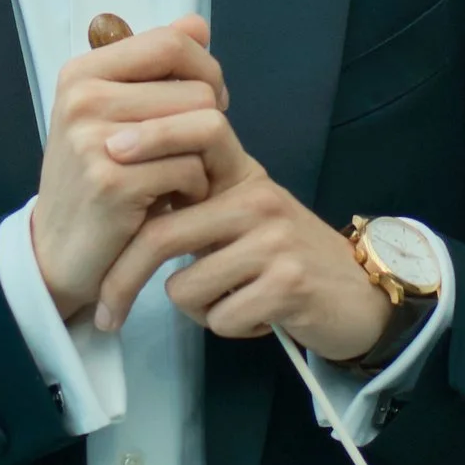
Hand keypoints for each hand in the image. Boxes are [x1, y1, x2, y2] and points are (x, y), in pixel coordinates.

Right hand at [29, 14, 234, 321]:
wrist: (59, 250)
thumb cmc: (97, 177)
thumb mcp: (114, 114)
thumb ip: (155, 67)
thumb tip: (198, 24)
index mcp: (82, 73)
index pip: (172, 41)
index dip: (206, 69)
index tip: (207, 101)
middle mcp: (82, 98)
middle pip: (197, 87)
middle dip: (210, 123)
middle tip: (191, 153)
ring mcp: (93, 139)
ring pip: (200, 125)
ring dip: (205, 157)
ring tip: (181, 175)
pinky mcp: (112, 181)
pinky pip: (191, 168)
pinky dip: (194, 189)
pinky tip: (172, 201)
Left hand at [93, 120, 395, 359]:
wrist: (358, 295)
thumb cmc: (286, 258)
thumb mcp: (243, 215)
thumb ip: (196, 203)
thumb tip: (123, 200)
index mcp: (242, 176)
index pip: (195, 136)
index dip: (150, 139)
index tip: (107, 154)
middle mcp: (258, 198)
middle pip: (162, 235)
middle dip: (123, 281)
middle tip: (106, 315)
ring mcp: (274, 240)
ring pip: (185, 288)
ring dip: (198, 309)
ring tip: (232, 300)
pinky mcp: (288, 284)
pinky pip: (219, 317)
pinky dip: (229, 327)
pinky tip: (258, 316)